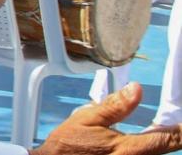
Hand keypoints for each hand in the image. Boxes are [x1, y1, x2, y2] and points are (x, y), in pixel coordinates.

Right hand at [31, 82, 181, 154]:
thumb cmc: (67, 145)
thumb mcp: (86, 119)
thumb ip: (114, 106)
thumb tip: (137, 89)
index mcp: (128, 148)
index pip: (167, 140)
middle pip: (164, 151)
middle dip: (172, 138)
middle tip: (173, 128)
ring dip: (157, 145)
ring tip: (158, 134)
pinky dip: (146, 150)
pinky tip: (140, 144)